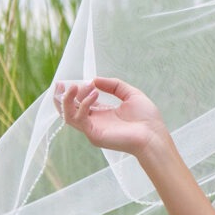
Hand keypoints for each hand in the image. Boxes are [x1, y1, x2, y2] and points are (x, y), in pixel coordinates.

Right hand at [53, 75, 167, 159]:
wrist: (153, 136)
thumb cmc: (146, 119)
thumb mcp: (130, 94)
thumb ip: (113, 85)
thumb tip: (94, 79)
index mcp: (102, 114)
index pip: (80, 103)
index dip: (77, 91)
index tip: (84, 81)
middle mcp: (94, 122)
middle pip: (68, 110)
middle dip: (62, 96)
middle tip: (61, 84)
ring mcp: (92, 130)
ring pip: (68, 115)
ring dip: (68, 99)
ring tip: (75, 87)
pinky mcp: (94, 135)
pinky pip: (79, 118)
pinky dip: (83, 104)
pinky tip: (93, 94)